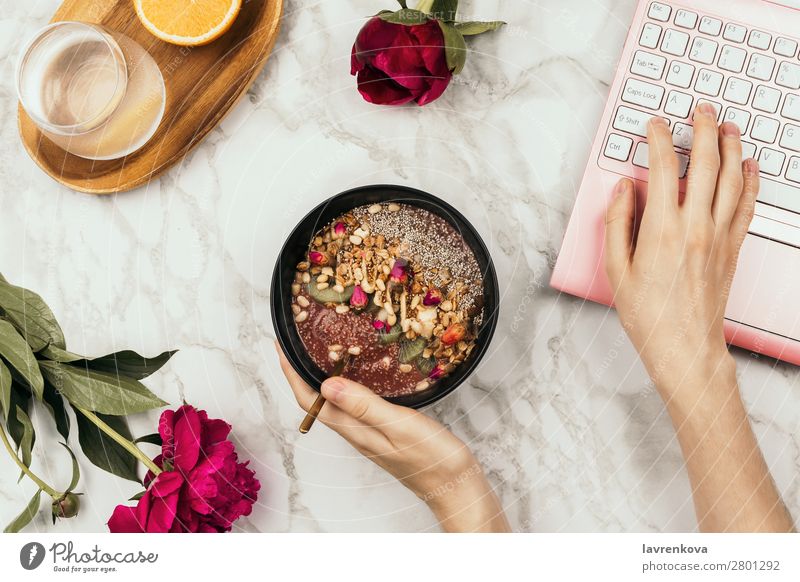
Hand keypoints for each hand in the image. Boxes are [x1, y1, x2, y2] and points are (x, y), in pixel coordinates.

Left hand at [276, 343, 509, 531]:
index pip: (309, 400)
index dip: (291, 373)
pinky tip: (359, 371)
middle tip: (297, 340)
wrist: (456, 487)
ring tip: (321, 349)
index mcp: (354, 429)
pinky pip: (355, 404)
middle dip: (301, 370)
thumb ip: (364, 405)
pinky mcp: (383, 430)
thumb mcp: (399, 426)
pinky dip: (348, 383)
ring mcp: (368, 432)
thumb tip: (326, 385)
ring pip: (335, 401)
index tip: (281, 345)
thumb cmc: (432, 459)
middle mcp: (355, 431)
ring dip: (322, 375)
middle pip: (316, 400)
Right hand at [604, 106, 793, 531]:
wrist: (685, 345)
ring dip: (731, 147)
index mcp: (660, 230)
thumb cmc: (648, 313)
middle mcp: (695, 226)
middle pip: (705, 164)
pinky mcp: (732, 247)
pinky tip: (749, 165)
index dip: (658, 139)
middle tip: (700, 110)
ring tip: (727, 126)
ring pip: (732, 178)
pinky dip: (750, 180)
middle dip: (703, 129)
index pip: (662, 169)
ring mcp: (718, 235)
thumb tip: (624, 190)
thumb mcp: (616, 270)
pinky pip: (746, 205)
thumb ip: (617, 223)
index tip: (655, 124)